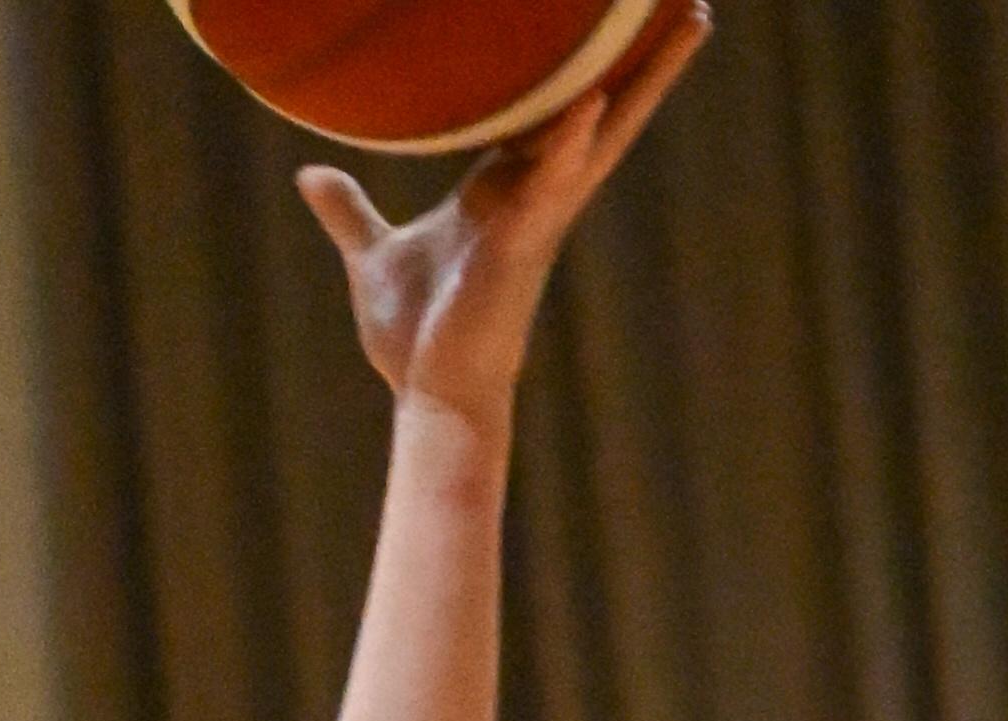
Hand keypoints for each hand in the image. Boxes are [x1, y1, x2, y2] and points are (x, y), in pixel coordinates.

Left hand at [299, 4, 706, 437]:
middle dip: (649, 62)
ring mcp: (536, 215)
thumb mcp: (372, 256)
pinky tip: (586, 103)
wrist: (427, 396)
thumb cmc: (413, 335)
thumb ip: (349, 212)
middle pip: (604, 110)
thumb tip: (311, 176)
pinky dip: (563, 144)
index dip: (587, 65)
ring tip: (689, 25)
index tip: (614, 17)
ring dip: (642, 83)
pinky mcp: (519, 246)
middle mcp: (535, 192)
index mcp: (505, 186)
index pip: (555, 108)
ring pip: (599, 134)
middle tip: (696, 8)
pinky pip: (549, 185)